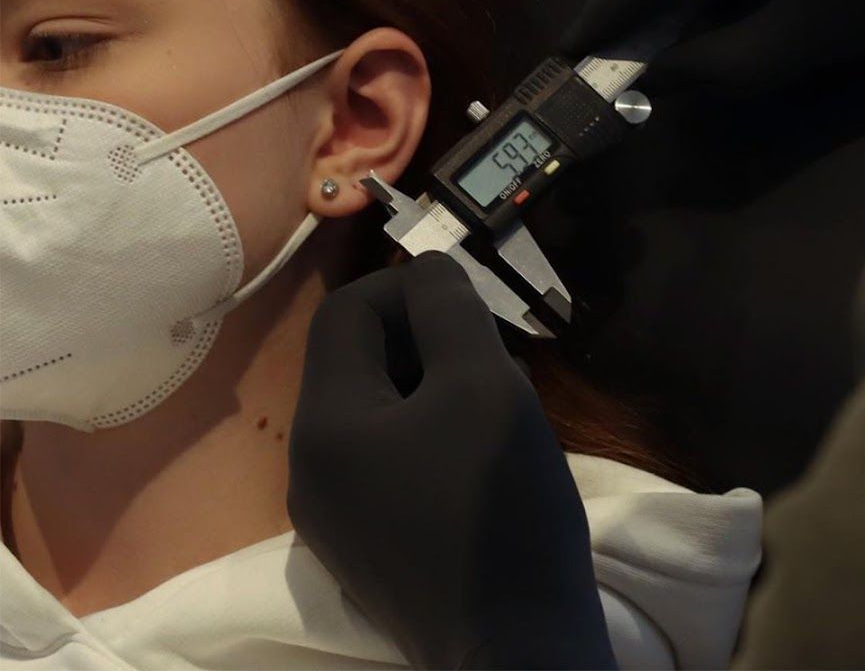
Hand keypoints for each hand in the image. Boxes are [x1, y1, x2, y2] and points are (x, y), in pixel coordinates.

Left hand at [288, 251, 615, 669]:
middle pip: (356, 360)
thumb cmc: (500, 505)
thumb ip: (448, 310)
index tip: (469, 302)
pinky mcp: (366, 545)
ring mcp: (334, 515)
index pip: (346, 314)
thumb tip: (428, 268)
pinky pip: (387, 457)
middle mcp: (310, 468)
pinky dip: (429, 429)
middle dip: (423, 336)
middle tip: (489, 349)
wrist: (517, 649)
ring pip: (376, 408)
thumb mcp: (483, 383)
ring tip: (493, 395)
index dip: (406, 288)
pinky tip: (479, 448)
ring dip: (432, 381)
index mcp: (324, 424)